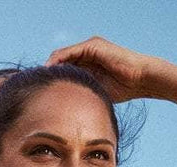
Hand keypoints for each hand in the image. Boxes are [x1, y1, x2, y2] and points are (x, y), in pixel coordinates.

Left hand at [44, 36, 160, 102]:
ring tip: (41, 80)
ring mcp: (89, 48)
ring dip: (51, 67)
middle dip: (49, 73)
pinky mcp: (92, 46)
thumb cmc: (123, 89)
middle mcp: (86, 53)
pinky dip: (59, 61)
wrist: (140, 79)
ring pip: (62, 55)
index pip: (64, 68)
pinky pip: (69, 53)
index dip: (53, 78)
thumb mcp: (97, 92)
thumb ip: (83, 93)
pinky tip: (51, 72)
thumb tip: (68, 110)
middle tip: (36, 86)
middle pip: (60, 61)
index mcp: (87, 64)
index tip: (42, 92)